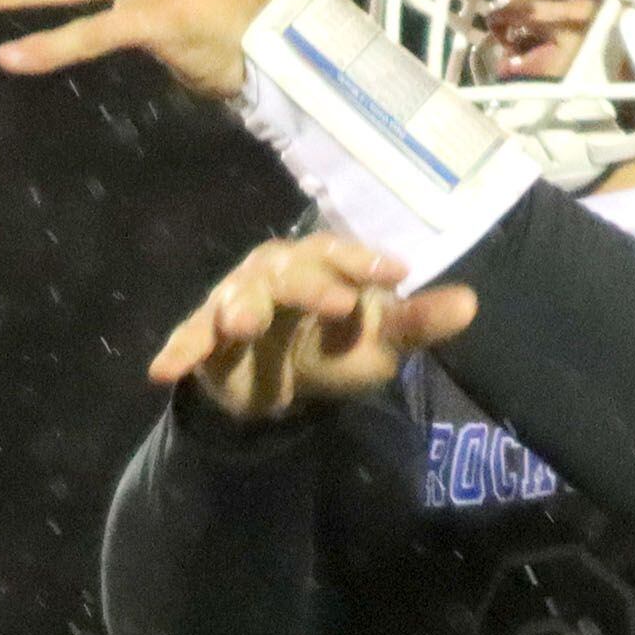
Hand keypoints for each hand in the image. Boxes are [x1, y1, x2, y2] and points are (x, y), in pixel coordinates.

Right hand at [148, 232, 479, 420]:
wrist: (283, 381)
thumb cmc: (336, 344)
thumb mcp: (381, 340)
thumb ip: (418, 322)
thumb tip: (472, 303)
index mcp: (320, 263)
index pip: (340, 253)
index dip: (365, 261)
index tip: (397, 276)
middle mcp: (274, 271)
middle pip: (287, 269)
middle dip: (308, 284)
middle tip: (334, 304)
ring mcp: (235, 300)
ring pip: (236, 296)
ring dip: (239, 308)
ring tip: (240, 325)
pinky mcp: (206, 336)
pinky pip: (191, 339)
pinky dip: (178, 351)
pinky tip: (163, 370)